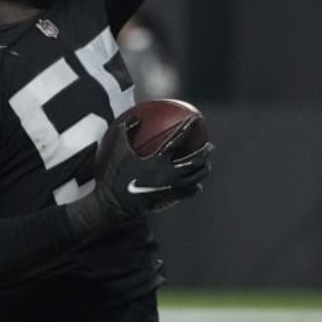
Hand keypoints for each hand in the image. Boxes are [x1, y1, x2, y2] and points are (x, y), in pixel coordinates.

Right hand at [74, 117, 212, 233]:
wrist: (111, 205)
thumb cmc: (112, 176)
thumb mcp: (115, 151)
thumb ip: (125, 132)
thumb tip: (135, 117)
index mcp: (157, 160)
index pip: (178, 139)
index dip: (188, 127)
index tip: (197, 118)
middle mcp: (167, 174)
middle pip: (194, 161)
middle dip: (205, 152)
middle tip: (210, 146)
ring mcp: (170, 188)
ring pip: (195, 178)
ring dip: (203, 170)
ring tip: (206, 165)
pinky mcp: (168, 200)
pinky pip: (187, 193)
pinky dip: (194, 188)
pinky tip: (196, 187)